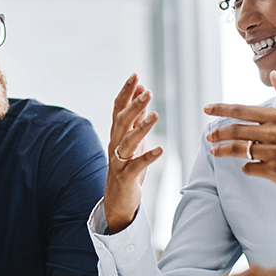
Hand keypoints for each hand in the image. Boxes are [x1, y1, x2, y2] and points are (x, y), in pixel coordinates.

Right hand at [103, 74, 163, 232]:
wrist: (117, 199)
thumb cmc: (127, 166)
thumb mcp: (132, 140)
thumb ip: (136, 118)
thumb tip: (142, 93)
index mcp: (116, 134)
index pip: (118, 108)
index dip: (126, 92)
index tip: (135, 75)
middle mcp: (114, 145)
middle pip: (121, 122)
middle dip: (133, 105)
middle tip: (147, 91)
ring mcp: (118, 161)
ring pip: (127, 142)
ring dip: (141, 128)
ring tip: (155, 115)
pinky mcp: (125, 177)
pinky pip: (136, 166)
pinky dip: (148, 157)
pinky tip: (160, 150)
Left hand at [203, 70, 275, 220]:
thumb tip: (275, 74)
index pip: (242, 110)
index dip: (221, 109)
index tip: (207, 109)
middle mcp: (274, 133)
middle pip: (235, 130)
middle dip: (218, 133)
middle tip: (209, 137)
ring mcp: (273, 153)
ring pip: (238, 150)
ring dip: (223, 151)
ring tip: (215, 152)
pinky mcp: (273, 172)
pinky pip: (250, 168)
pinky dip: (246, 167)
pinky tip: (249, 167)